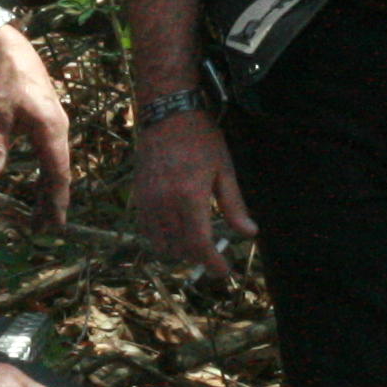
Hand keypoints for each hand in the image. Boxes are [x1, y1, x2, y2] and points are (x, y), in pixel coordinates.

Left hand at [0, 24, 72, 227]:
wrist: (7, 46)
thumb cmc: (3, 79)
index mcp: (52, 130)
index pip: (58, 174)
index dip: (56, 201)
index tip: (55, 224)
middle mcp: (60, 129)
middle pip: (59, 173)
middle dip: (51, 201)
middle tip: (44, 229)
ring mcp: (55, 124)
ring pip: (55, 164)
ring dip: (47, 189)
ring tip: (40, 214)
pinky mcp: (47, 119)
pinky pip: (50, 153)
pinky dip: (45, 172)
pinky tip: (37, 184)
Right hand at [129, 108, 256, 280]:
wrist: (167, 114)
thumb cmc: (201, 139)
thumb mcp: (225, 170)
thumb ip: (234, 206)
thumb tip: (249, 234)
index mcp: (189, 197)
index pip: (199, 244)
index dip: (212, 264)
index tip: (224, 272)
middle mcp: (165, 203)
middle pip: (180, 248)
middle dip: (199, 258)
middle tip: (215, 256)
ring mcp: (148, 201)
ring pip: (161, 244)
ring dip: (179, 250)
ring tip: (195, 244)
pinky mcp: (138, 197)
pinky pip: (147, 230)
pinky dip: (161, 238)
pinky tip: (175, 232)